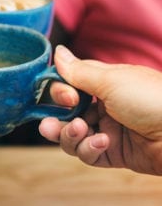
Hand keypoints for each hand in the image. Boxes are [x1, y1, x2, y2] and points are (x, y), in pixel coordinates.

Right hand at [39, 45, 161, 174]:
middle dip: (54, 118)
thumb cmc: (152, 99)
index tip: (64, 95)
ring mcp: (107, 130)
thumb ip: (78, 71)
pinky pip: (87, 153)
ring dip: (68, 134)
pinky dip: (88, 148)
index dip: (58, 91)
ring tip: (78, 131)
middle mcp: (102, 106)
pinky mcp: (113, 153)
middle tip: (52, 121)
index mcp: (103, 83)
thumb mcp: (111, 80)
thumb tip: (57, 52)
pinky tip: (102, 142)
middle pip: (63, 113)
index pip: (67, 85)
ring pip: (71, 135)